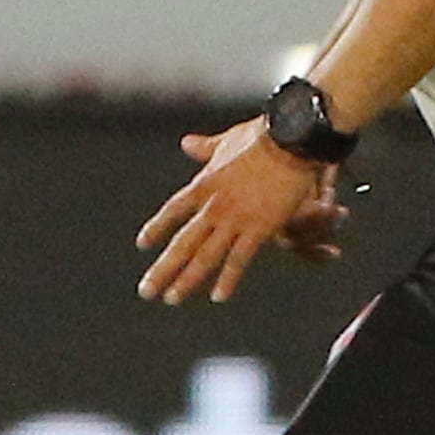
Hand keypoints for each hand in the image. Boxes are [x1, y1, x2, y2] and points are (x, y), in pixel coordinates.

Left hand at [138, 119, 346, 305]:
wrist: (291, 140)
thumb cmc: (264, 136)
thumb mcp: (229, 140)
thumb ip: (206, 147)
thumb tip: (186, 143)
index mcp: (205, 184)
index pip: (173, 211)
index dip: (158, 229)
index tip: (143, 245)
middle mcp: (214, 206)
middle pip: (183, 243)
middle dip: (163, 268)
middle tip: (146, 290)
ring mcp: (235, 219)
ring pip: (205, 256)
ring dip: (187, 279)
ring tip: (172, 298)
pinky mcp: (259, 228)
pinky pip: (239, 259)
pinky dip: (228, 279)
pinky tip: (218, 297)